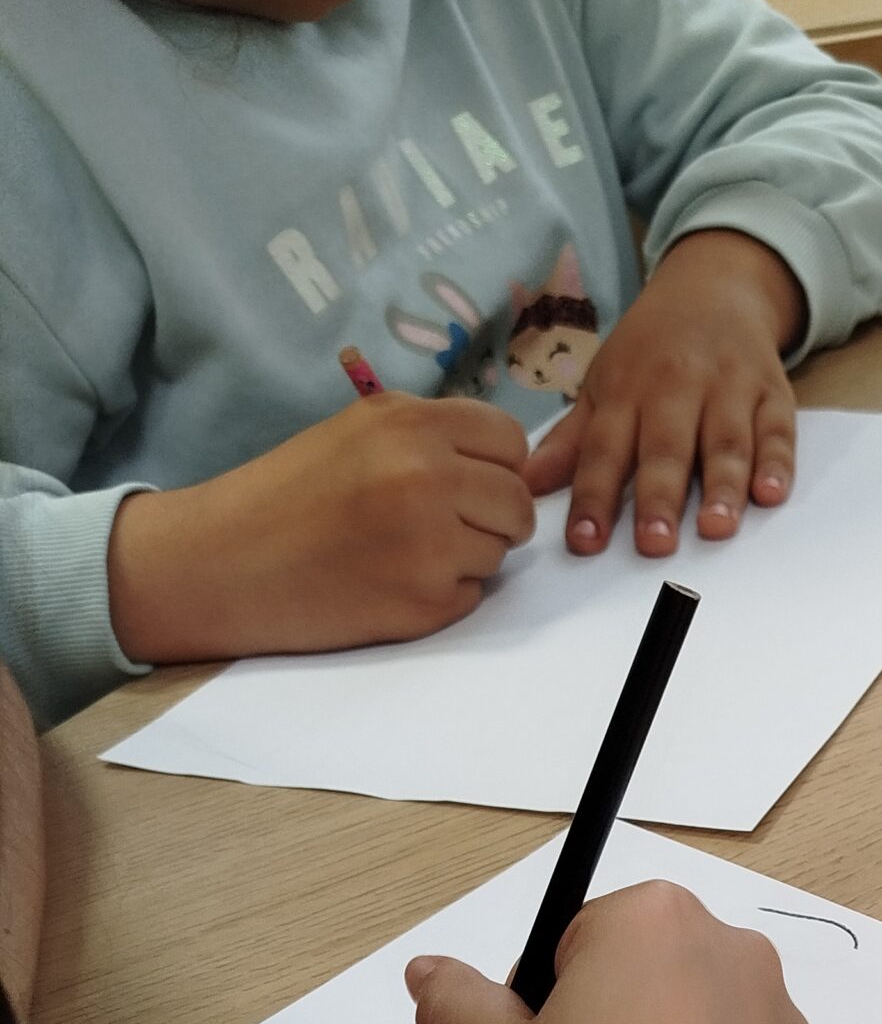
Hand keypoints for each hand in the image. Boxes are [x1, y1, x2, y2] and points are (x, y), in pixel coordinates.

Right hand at [109, 396, 535, 665]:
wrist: (222, 564)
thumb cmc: (285, 496)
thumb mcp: (357, 432)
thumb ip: (429, 438)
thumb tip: (505, 463)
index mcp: (411, 423)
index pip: (510, 441)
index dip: (497, 466)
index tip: (471, 482)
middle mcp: (428, 475)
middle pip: (517, 502)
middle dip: (493, 518)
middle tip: (444, 528)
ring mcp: (431, 541)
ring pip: (500, 552)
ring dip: (468, 558)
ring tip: (403, 553)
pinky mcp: (426, 600)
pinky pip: (471, 597)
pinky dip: (441, 596)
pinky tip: (388, 585)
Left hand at [524, 231, 803, 556]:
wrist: (714, 285)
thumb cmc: (651, 350)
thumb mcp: (604, 384)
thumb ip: (572, 442)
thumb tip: (525, 484)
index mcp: (627, 391)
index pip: (605, 450)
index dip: (593, 497)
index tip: (585, 542)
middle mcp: (677, 387)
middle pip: (667, 448)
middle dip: (659, 496)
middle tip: (655, 544)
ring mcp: (728, 389)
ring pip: (726, 441)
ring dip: (722, 485)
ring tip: (716, 527)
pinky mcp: (772, 393)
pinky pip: (778, 430)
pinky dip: (777, 462)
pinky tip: (770, 494)